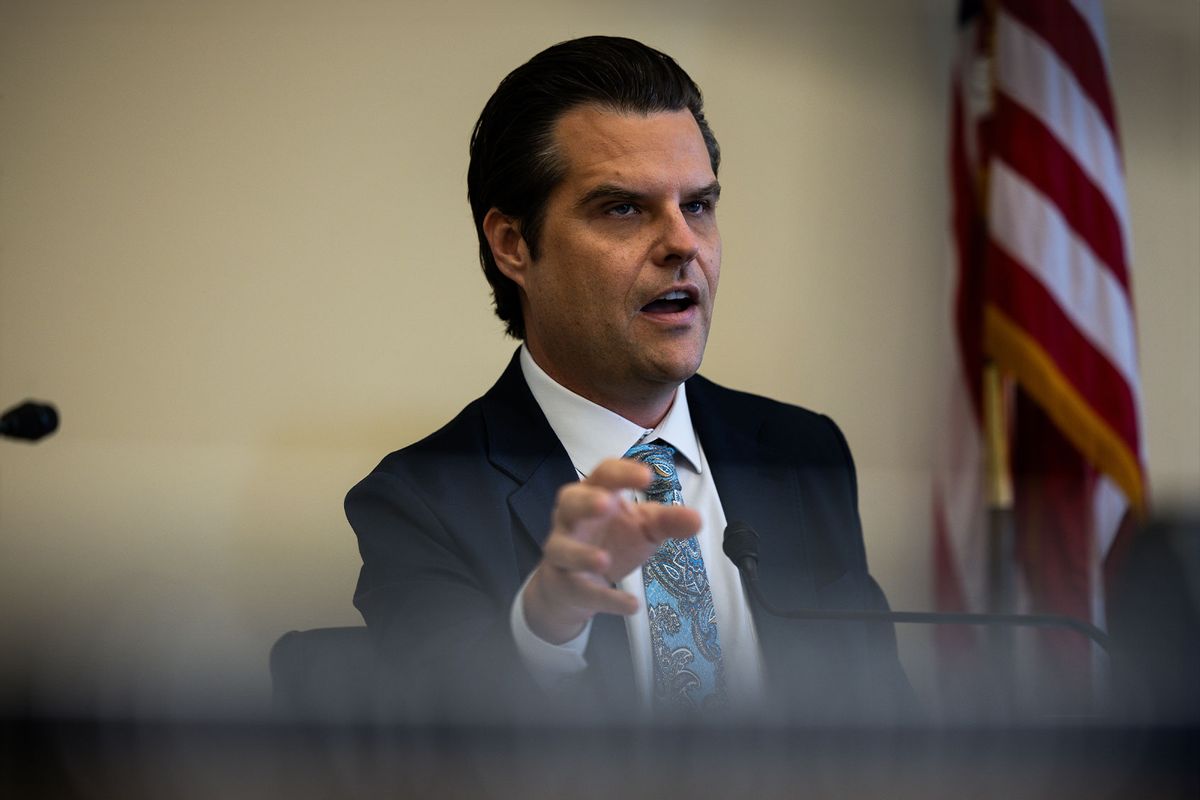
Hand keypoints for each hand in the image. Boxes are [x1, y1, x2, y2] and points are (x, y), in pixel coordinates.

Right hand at [522, 458, 700, 643]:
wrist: (574, 584)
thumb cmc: (611, 541)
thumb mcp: (643, 528)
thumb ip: (668, 522)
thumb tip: (698, 520)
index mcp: (594, 494)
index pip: (604, 474)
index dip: (622, 473)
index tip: (647, 477)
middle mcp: (571, 519)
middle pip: (569, 501)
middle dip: (585, 502)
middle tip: (606, 504)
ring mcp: (562, 550)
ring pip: (562, 548)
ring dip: (582, 554)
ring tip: (605, 560)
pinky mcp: (565, 583)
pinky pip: (581, 589)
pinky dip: (606, 598)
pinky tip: (631, 605)